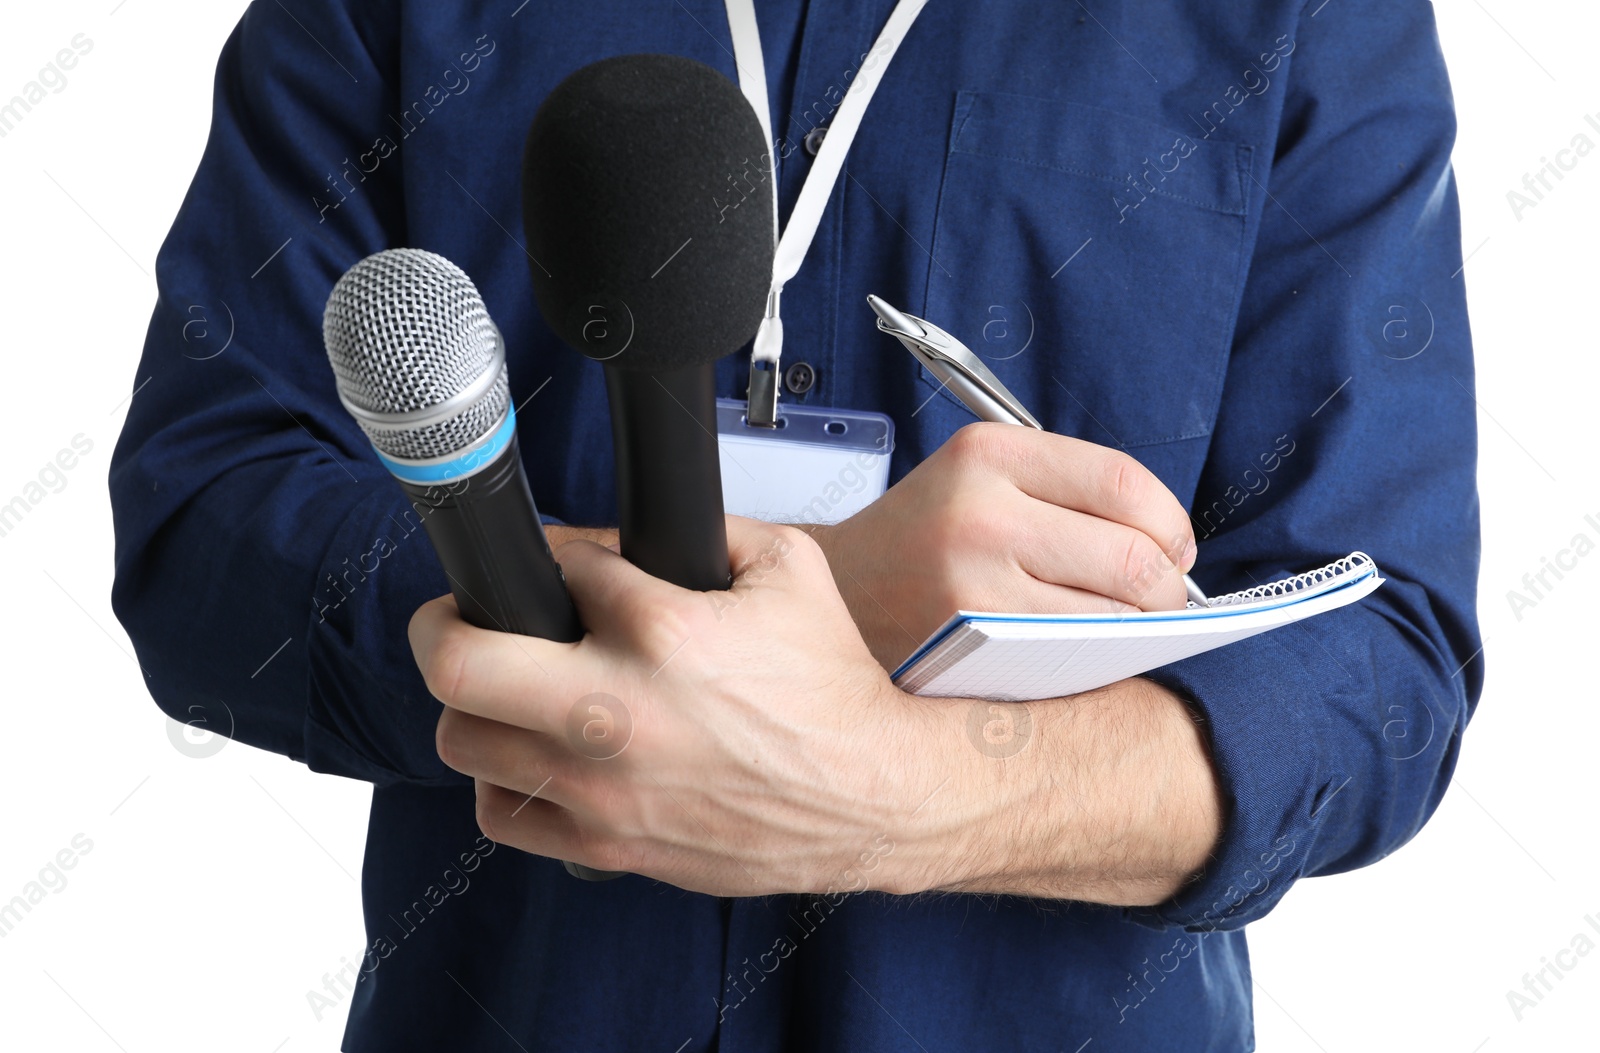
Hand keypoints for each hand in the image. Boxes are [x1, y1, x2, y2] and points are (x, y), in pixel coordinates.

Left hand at [413, 517, 947, 896]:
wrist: (871, 796)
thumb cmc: (832, 691)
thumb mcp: (790, 568)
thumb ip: (707, 531)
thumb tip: (624, 533)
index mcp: (664, 631)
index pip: (557, 566)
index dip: (556, 558)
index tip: (563, 570)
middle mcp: (618, 712)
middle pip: (459, 662)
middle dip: (444, 624)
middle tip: (458, 616)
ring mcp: (603, 787)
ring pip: (464, 739)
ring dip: (476, 705)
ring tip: (508, 691)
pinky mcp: (606, 844)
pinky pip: (500, 814)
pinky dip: (505, 781)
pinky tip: (537, 757)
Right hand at [811, 423, 1197, 669]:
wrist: (836, 589)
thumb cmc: (923, 538)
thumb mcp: (978, 479)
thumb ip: (1065, 494)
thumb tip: (1171, 549)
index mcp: (989, 453)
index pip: (1122, 480)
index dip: (1169, 522)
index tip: (1174, 548)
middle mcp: (982, 512)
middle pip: (1131, 553)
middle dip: (1166, 586)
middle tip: (1161, 599)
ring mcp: (976, 582)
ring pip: (1111, 612)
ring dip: (1134, 627)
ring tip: (1116, 625)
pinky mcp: (973, 641)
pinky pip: (1074, 653)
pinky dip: (1096, 655)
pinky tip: (1079, 647)